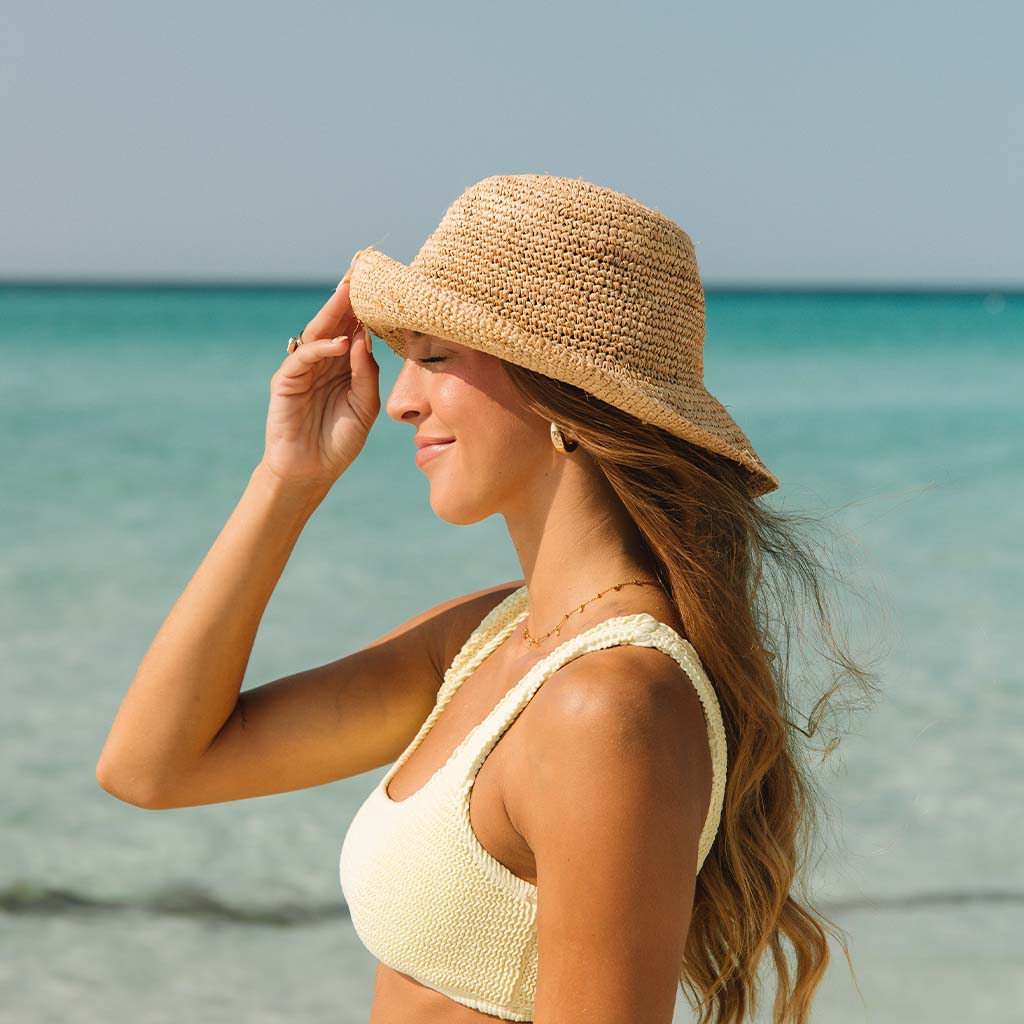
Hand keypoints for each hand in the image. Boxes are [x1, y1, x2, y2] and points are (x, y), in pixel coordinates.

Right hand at [260, 247, 379, 491]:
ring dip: (335, 310)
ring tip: (351, 290)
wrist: (311, 471)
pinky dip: (322, 348)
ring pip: (319, 330)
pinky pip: (304, 358)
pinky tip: (340, 343)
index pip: (356, 325)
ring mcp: (304, 367)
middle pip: (337, 319)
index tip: (383, 278)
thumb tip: (366, 340)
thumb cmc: (339, 440)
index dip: (367, 303)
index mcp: (346, 363)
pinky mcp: (286, 381)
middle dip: (348, 293)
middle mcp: (325, 359)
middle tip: (362, 264)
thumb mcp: (365, 407)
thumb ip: (367, 374)